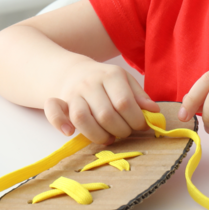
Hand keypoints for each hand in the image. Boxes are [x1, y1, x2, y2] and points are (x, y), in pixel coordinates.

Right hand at [44, 60, 158, 144]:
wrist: (74, 72)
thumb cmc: (105, 81)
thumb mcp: (125, 81)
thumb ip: (140, 96)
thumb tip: (154, 111)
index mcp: (111, 75)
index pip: (124, 102)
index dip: (136, 120)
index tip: (141, 127)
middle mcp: (90, 83)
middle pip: (106, 114)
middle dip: (121, 130)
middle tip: (125, 132)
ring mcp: (73, 93)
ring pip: (83, 118)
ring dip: (98, 135)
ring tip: (109, 138)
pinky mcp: (58, 102)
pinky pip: (54, 113)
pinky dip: (60, 124)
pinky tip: (70, 133)